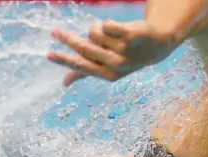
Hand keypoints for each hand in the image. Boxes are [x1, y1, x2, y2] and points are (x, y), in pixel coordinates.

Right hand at [48, 19, 176, 85]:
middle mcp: (118, 65)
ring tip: (112, 34)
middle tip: (55, 31)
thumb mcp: (109, 67)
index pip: (82, 66)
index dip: (65, 60)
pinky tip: (120, 28)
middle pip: (85, 48)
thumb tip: (64, 83)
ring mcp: (126, 51)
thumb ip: (87, 72)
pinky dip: (108, 23)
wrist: (159, 45)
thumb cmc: (129, 56)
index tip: (48, 54)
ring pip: (95, 32)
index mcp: (110, 75)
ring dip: (98, 29)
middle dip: (67, 39)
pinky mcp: (132, 35)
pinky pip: (107, 24)